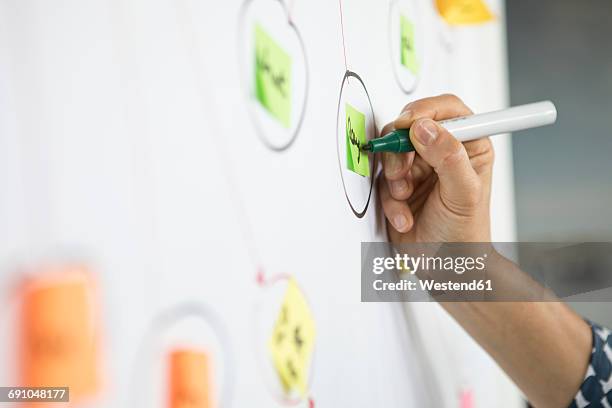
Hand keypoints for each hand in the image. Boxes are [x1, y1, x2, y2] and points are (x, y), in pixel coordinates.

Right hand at [378, 94, 493, 242]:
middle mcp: (443, 153)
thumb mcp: (463, 194)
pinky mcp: (399, 186)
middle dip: (401, 151)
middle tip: (402, 173)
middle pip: (411, 127)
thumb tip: (425, 128)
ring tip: (405, 198)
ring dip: (394, 178)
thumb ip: (448, 157)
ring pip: (392, 153)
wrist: (444, 269)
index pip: (448, 110)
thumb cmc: (465, 235)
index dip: (425, 111)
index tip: (408, 124)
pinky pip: (382, 180)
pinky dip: (389, 201)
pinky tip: (404, 217)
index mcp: (469, 147)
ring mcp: (419, 169)